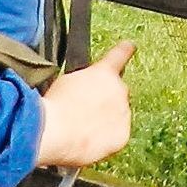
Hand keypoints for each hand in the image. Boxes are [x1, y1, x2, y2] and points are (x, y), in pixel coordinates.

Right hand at [35, 40, 136, 169]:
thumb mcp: (66, 81)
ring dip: (105, 120)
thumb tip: (84, 90)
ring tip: (81, 129)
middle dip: (105, 100)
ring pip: (118, 115)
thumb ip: (82, 82)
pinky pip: (117, 136)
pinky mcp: (123, 135)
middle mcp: (119, 89)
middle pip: (117, 93)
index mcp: (104, 72)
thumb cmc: (55, 105)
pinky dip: (106, 139)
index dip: (125, 50)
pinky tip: (88, 140)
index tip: (131, 46)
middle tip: (84, 111)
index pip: (120, 55)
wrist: (56, 131)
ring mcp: (123, 113)